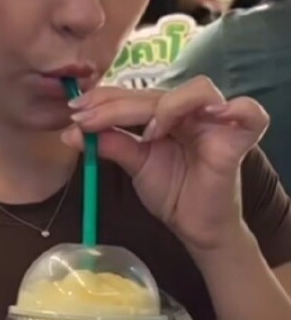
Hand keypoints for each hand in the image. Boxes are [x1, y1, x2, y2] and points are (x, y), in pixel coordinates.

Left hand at [62, 77, 268, 257]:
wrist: (196, 229)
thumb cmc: (173, 193)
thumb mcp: (136, 166)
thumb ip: (112, 144)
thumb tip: (72, 131)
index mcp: (168, 113)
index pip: (137, 96)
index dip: (106, 100)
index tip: (75, 112)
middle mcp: (193, 111)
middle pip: (159, 93)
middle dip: (119, 104)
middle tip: (85, 118)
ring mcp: (217, 122)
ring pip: (197, 91)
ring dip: (167, 106)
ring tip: (147, 133)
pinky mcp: (236, 140)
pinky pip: (248, 112)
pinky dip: (234, 109)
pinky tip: (208, 118)